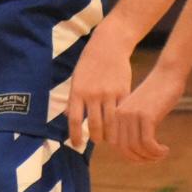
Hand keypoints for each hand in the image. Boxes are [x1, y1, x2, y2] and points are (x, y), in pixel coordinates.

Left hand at [67, 21, 134, 149]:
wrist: (107, 47)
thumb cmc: (88, 63)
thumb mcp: (77, 79)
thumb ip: (74, 98)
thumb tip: (68, 116)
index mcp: (77, 91)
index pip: (74, 118)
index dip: (75, 134)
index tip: (76, 145)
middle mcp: (92, 94)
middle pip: (94, 124)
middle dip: (95, 137)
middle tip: (97, 141)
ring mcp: (109, 93)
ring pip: (110, 122)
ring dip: (110, 134)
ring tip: (109, 139)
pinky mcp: (123, 91)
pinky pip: (122, 113)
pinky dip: (121, 123)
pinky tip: (121, 128)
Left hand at [114, 67, 182, 161]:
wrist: (164, 77)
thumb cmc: (153, 96)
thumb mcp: (137, 110)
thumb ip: (130, 125)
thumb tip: (129, 150)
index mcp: (116, 114)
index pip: (116, 144)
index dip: (130, 156)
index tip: (144, 158)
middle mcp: (120, 115)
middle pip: (124, 149)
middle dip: (140, 159)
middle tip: (154, 159)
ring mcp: (131, 115)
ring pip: (136, 148)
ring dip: (150, 157)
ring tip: (161, 154)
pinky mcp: (145, 115)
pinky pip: (147, 143)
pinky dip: (156, 151)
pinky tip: (165, 149)